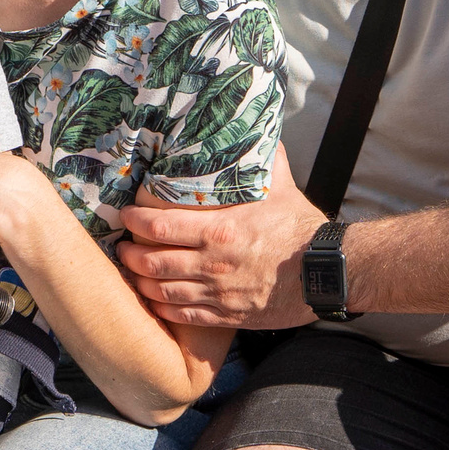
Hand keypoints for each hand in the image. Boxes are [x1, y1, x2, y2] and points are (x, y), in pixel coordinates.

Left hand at [117, 145, 326, 329]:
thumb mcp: (281, 187)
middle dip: (130, 254)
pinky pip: (185, 315)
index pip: (159, 226)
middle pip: (152, 261)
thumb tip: (257, 134)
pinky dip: (164, 309)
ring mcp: (218, 293)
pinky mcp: (228, 315)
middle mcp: (212, 264)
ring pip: (163, 291)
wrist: (326, 273)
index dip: (135, 221)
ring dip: (142, 282)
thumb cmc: (302, 229)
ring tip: (133, 272)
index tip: (126, 215)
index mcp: (218, 230)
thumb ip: (262, 162)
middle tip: (122, 247)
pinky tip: (156, 302)